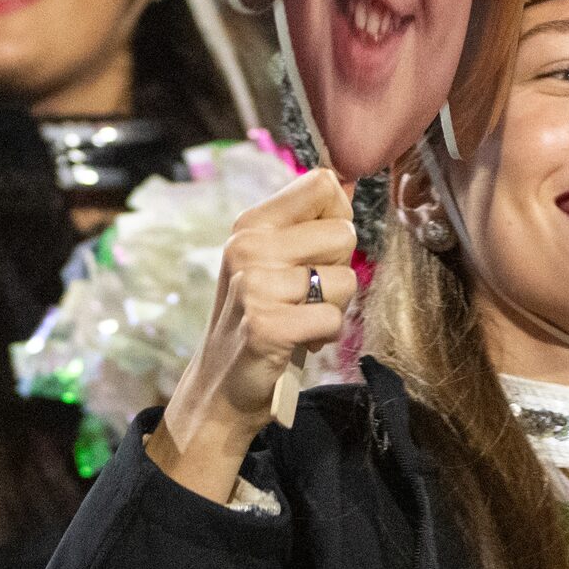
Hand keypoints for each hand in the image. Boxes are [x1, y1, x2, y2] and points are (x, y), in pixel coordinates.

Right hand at [149, 169, 354, 503]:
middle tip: (305, 295)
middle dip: (338, 269)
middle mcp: (249, 247)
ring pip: (346, 279)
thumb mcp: (270, 261)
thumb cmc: (258, 317)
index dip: (338, 217)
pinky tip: (298, 341)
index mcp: (252, 224)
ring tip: (300, 318)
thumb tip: (348, 183)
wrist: (220, 385)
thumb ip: (306, 224)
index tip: (318, 250)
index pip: (324, 184)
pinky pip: (333, 319)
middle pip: (344, 233)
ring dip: (333, 307)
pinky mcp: (267, 325)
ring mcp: (254, 286)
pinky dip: (324, 335)